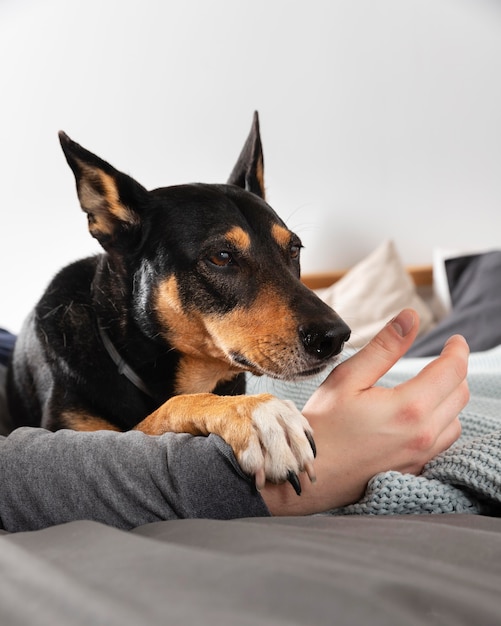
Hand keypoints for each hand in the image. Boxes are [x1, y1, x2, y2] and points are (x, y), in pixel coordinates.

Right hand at [261, 309, 469, 514]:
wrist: (307, 475)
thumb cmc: (322, 426)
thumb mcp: (347, 378)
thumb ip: (384, 347)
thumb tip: (411, 318)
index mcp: (409, 407)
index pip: (452, 371)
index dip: (457, 350)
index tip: (455, 340)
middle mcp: (423, 434)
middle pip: (460, 394)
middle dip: (455, 372)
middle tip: (442, 359)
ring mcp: (420, 456)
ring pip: (456, 421)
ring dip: (449, 400)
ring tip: (430, 388)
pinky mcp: (414, 470)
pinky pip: (442, 443)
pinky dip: (440, 424)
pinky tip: (419, 417)